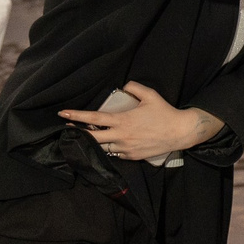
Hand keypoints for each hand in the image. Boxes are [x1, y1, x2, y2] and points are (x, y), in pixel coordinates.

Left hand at [60, 81, 218, 162]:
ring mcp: (125, 149)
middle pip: (92, 138)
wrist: (180, 133)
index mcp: (122, 120)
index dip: (77, 116)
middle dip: (77, 132)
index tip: (63, 114)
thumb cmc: (165, 112)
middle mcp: (121, 136)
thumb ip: (134, 88)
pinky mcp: (131, 157)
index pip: (94, 119)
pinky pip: (114, 154)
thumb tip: (123, 87)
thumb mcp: (150, 95)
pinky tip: (108, 143)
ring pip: (102, 148)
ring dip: (93, 142)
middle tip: (67, 128)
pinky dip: (109, 148)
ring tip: (87, 136)